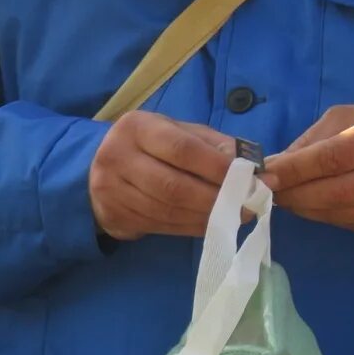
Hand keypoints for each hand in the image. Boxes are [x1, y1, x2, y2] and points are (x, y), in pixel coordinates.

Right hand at [88, 112, 236, 240]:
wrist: (101, 168)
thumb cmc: (151, 145)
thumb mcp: (178, 132)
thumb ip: (212, 144)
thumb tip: (252, 166)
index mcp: (138, 127)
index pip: (182, 149)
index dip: (216, 166)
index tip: (249, 178)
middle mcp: (117, 157)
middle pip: (173, 186)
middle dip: (215, 198)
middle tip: (247, 204)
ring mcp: (110, 190)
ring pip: (168, 210)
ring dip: (206, 216)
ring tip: (235, 216)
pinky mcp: (113, 216)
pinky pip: (161, 226)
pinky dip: (191, 227)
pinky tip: (211, 224)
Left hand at [260, 105, 353, 236]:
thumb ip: (316, 138)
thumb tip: (278, 166)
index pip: (335, 157)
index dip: (296, 169)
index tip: (265, 174)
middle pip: (334, 192)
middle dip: (294, 193)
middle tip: (267, 190)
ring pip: (338, 214)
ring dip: (304, 208)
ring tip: (287, 196)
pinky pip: (347, 225)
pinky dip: (322, 216)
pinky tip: (313, 205)